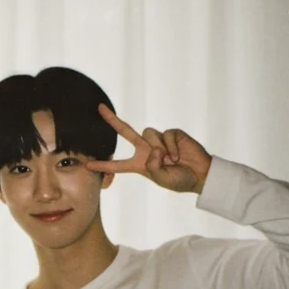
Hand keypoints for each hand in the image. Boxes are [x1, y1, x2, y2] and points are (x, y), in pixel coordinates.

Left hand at [85, 104, 211, 193]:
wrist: (200, 174)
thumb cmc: (180, 180)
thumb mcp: (162, 179)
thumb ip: (153, 167)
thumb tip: (153, 149)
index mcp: (140, 164)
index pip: (118, 165)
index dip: (103, 165)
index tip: (88, 165)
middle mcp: (147, 150)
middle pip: (126, 132)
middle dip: (112, 119)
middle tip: (99, 108)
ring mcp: (158, 140)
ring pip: (148, 134)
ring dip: (160, 148)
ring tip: (172, 160)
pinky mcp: (171, 133)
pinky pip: (165, 135)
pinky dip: (172, 147)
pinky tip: (179, 155)